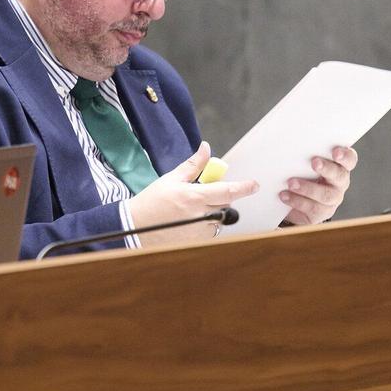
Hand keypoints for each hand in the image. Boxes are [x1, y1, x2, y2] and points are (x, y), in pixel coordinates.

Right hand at [130, 142, 258, 247]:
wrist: (136, 226)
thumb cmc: (152, 201)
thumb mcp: (172, 179)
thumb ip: (193, 165)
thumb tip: (206, 148)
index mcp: (194, 197)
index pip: (227, 191)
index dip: (244, 187)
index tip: (254, 185)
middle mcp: (200, 216)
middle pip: (226, 204)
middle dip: (223, 196)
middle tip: (205, 192)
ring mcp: (199, 231)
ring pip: (220, 218)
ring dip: (214, 211)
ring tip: (192, 209)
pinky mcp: (196, 241)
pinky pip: (211, 230)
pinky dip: (207, 223)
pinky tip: (189, 220)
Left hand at [278, 144, 356, 226]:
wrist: (294, 199)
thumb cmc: (302, 173)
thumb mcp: (305, 161)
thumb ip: (306, 154)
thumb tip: (289, 144)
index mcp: (340, 166)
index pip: (349, 159)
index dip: (345, 156)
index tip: (336, 152)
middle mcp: (339, 183)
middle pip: (339, 176)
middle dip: (327, 169)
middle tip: (314, 162)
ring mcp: (332, 199)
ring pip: (326, 195)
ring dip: (307, 188)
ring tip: (291, 183)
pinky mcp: (321, 213)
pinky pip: (312, 208)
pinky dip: (297, 201)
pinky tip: (284, 195)